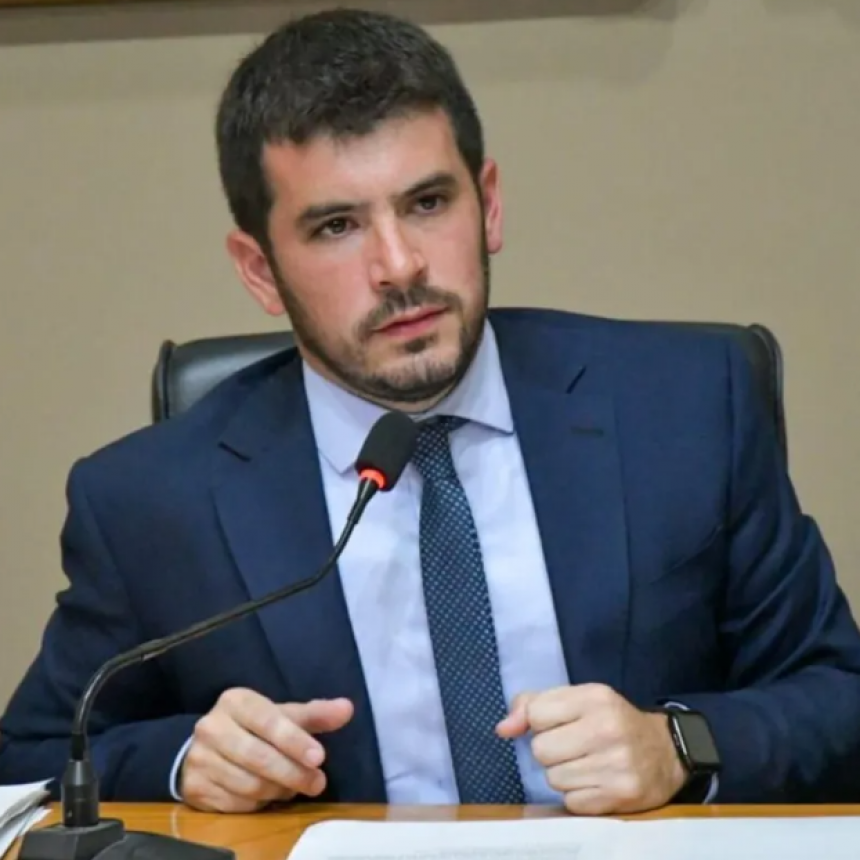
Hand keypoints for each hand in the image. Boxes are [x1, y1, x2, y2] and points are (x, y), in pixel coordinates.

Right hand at [180, 688, 353, 812]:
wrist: (208, 746)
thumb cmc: (253, 727)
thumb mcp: (282, 715)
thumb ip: (315, 714)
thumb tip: (347, 708)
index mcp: (235, 701)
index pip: (269, 721)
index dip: (295, 741)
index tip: (319, 757)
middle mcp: (211, 726)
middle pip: (258, 756)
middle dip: (293, 773)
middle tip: (318, 783)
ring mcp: (199, 757)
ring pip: (248, 784)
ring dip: (278, 790)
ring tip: (294, 787)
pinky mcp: (194, 786)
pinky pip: (235, 803)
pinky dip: (258, 803)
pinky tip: (269, 795)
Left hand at [496, 684, 685, 814]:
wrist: (666, 752)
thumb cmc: (611, 721)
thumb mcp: (577, 700)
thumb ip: (533, 704)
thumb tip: (503, 729)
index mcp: (595, 697)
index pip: (536, 714)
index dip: (541, 722)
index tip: (558, 724)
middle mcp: (607, 729)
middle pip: (541, 750)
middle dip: (551, 751)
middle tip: (573, 747)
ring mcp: (616, 765)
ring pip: (554, 779)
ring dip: (563, 775)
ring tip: (586, 764)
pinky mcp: (621, 796)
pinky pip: (571, 802)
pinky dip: (578, 795)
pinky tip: (596, 782)